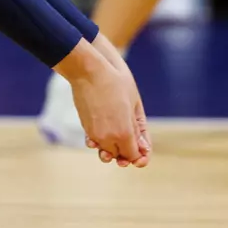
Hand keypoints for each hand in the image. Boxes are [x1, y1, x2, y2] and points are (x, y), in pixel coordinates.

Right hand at [92, 34, 150, 161]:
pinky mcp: (85, 127)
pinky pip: (94, 142)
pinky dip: (101, 141)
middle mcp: (108, 138)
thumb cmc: (116, 83)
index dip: (140, 155)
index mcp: (124, 133)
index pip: (134, 156)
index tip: (142, 148)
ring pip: (106, 152)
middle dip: (127, 153)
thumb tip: (141, 147)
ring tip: (118, 139)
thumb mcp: (134, 105)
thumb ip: (138, 128)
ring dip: (113, 149)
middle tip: (132, 142)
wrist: (89, 71)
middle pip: (120, 156)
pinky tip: (106, 132)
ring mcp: (94, 134)